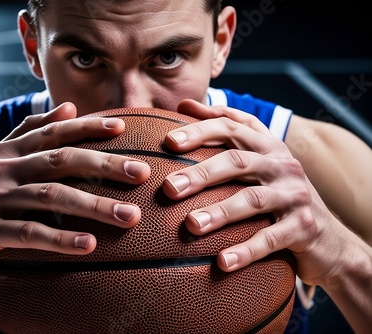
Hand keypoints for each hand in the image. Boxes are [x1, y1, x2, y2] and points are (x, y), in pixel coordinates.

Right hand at [0, 102, 149, 290]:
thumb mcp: (0, 164)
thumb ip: (30, 133)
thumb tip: (67, 106)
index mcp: (6, 151)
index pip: (52, 132)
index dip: (87, 127)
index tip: (123, 128)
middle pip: (59, 161)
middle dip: (104, 165)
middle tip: (141, 173)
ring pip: (51, 197)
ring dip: (94, 207)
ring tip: (130, 217)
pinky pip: (29, 233)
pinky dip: (60, 239)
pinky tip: (89, 245)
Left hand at [161, 99, 341, 286]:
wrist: (329, 237)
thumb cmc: (279, 194)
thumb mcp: (258, 161)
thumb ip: (225, 134)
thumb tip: (183, 105)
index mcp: (267, 146)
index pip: (232, 127)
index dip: (201, 129)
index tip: (169, 141)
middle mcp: (282, 165)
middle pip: (237, 162)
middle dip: (200, 173)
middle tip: (168, 188)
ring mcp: (295, 195)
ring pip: (252, 200)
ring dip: (219, 213)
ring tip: (191, 225)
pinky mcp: (304, 227)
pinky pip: (270, 239)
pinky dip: (245, 251)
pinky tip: (221, 263)